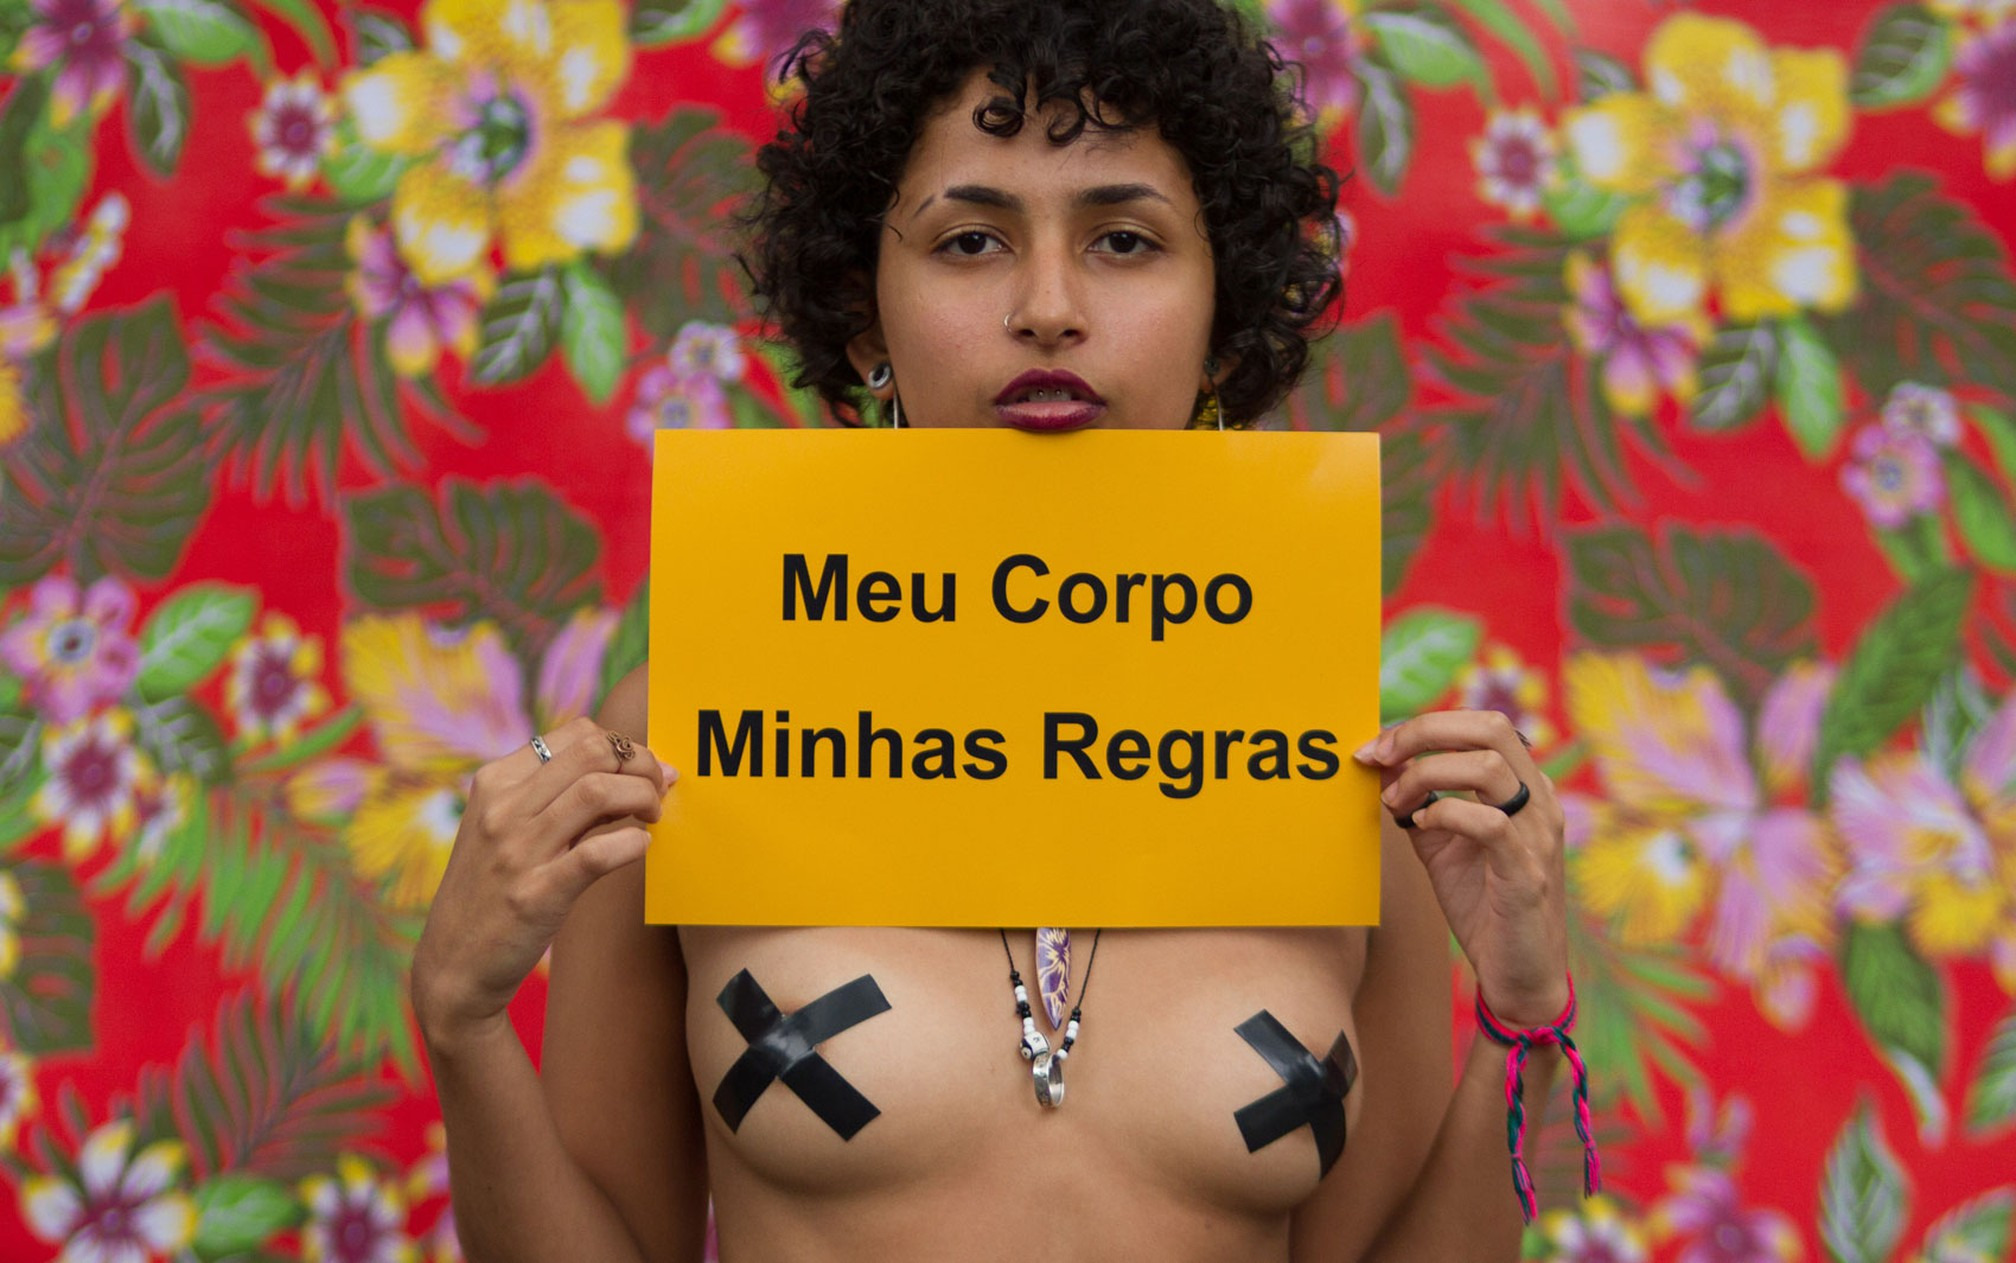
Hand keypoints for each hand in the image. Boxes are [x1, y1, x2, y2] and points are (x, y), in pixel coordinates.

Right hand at [411, 717, 673, 1045]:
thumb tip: (637, 770)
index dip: (624, 747)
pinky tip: (640, 848)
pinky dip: (632, 844)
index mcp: (496, 782)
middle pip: (594, 752)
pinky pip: (597, 853)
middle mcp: (502, 809)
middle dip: (643, 765)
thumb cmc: (495, 890)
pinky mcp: (534, 895)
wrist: (453, 966)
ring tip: (652, 817)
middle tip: (659, 792)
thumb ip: (558, 796)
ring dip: (644, 798)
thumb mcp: (508, 829)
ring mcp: (516, 851)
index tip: (642, 773)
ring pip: (598, 792)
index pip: (578, 733)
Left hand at [1355, 710, 1568, 1026]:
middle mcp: (1540, 802)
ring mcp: (1538, 836)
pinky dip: (1445, 813)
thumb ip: (1418, 800)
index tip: (1377, 747)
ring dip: (1425, 774)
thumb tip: (1381, 763)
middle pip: (1488, 728)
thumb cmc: (1482, 904)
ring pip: (1487, 767)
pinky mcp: (1526, 874)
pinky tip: (1421, 826)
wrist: (1518, 975)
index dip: (1423, 725)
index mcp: (1525, 787)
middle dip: (1422, 732)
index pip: (1481, 724)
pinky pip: (1488, 823)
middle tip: (1379, 756)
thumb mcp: (1442, 842)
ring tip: (1396, 802)